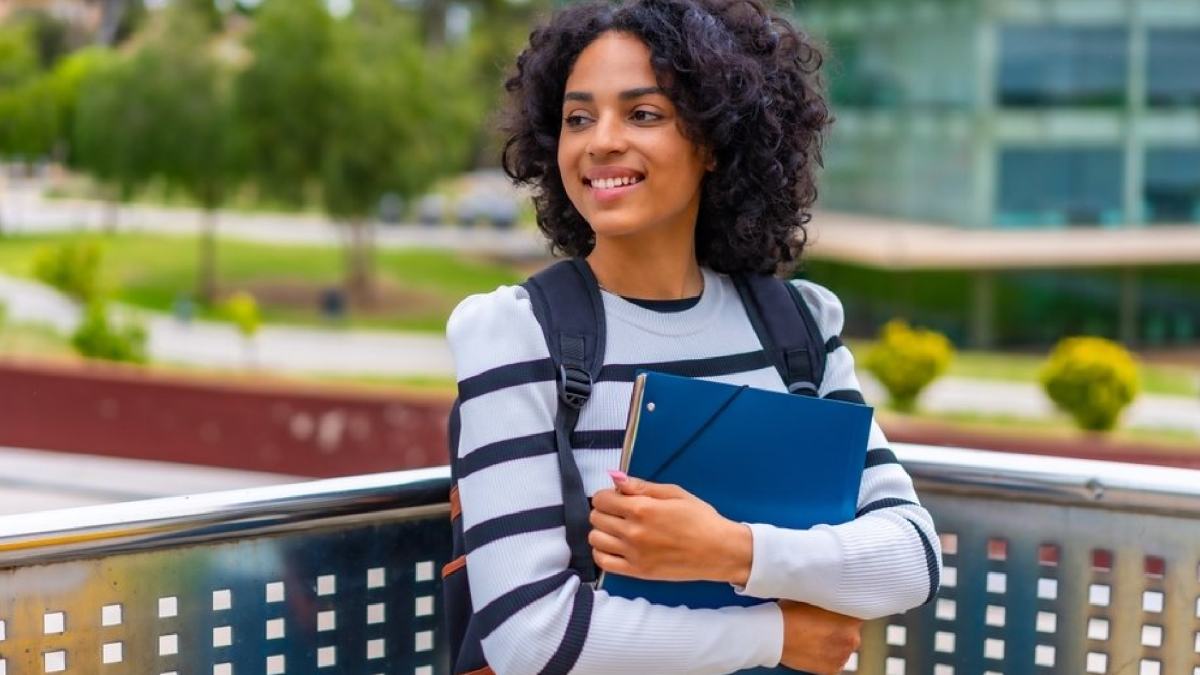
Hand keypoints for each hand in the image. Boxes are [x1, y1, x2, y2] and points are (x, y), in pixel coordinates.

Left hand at [589, 471, 751, 583]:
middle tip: (619, 512)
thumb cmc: (701, 520)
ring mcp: (633, 554)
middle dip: (604, 511)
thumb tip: (617, 479)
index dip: (606, 495)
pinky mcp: (637, 572)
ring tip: (617, 529)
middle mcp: (633, 532)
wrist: (719, 551)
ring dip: (602, 531)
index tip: (617, 497)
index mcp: (642, 509)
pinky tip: (614, 547)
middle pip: (595, 518)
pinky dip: (603, 552)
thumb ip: (642, 486)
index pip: (602, 499)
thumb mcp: (674, 493)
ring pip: (595, 539)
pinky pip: (603, 563)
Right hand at [777, 601, 862, 674]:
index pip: (857, 612)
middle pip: (851, 630)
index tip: (836, 609)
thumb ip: (829, 598)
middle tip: (821, 622)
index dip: (845, 610)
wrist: (773, 635)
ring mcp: (842, 657)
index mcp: (851, 619)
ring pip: (842, 646)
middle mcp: (852, 639)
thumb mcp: (813, 596)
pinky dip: (827, 655)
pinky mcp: (832, 670)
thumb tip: (833, 596)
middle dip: (840, 627)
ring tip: (814, 635)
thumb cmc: (789, 613)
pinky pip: (834, 660)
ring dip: (834, 642)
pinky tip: (813, 647)